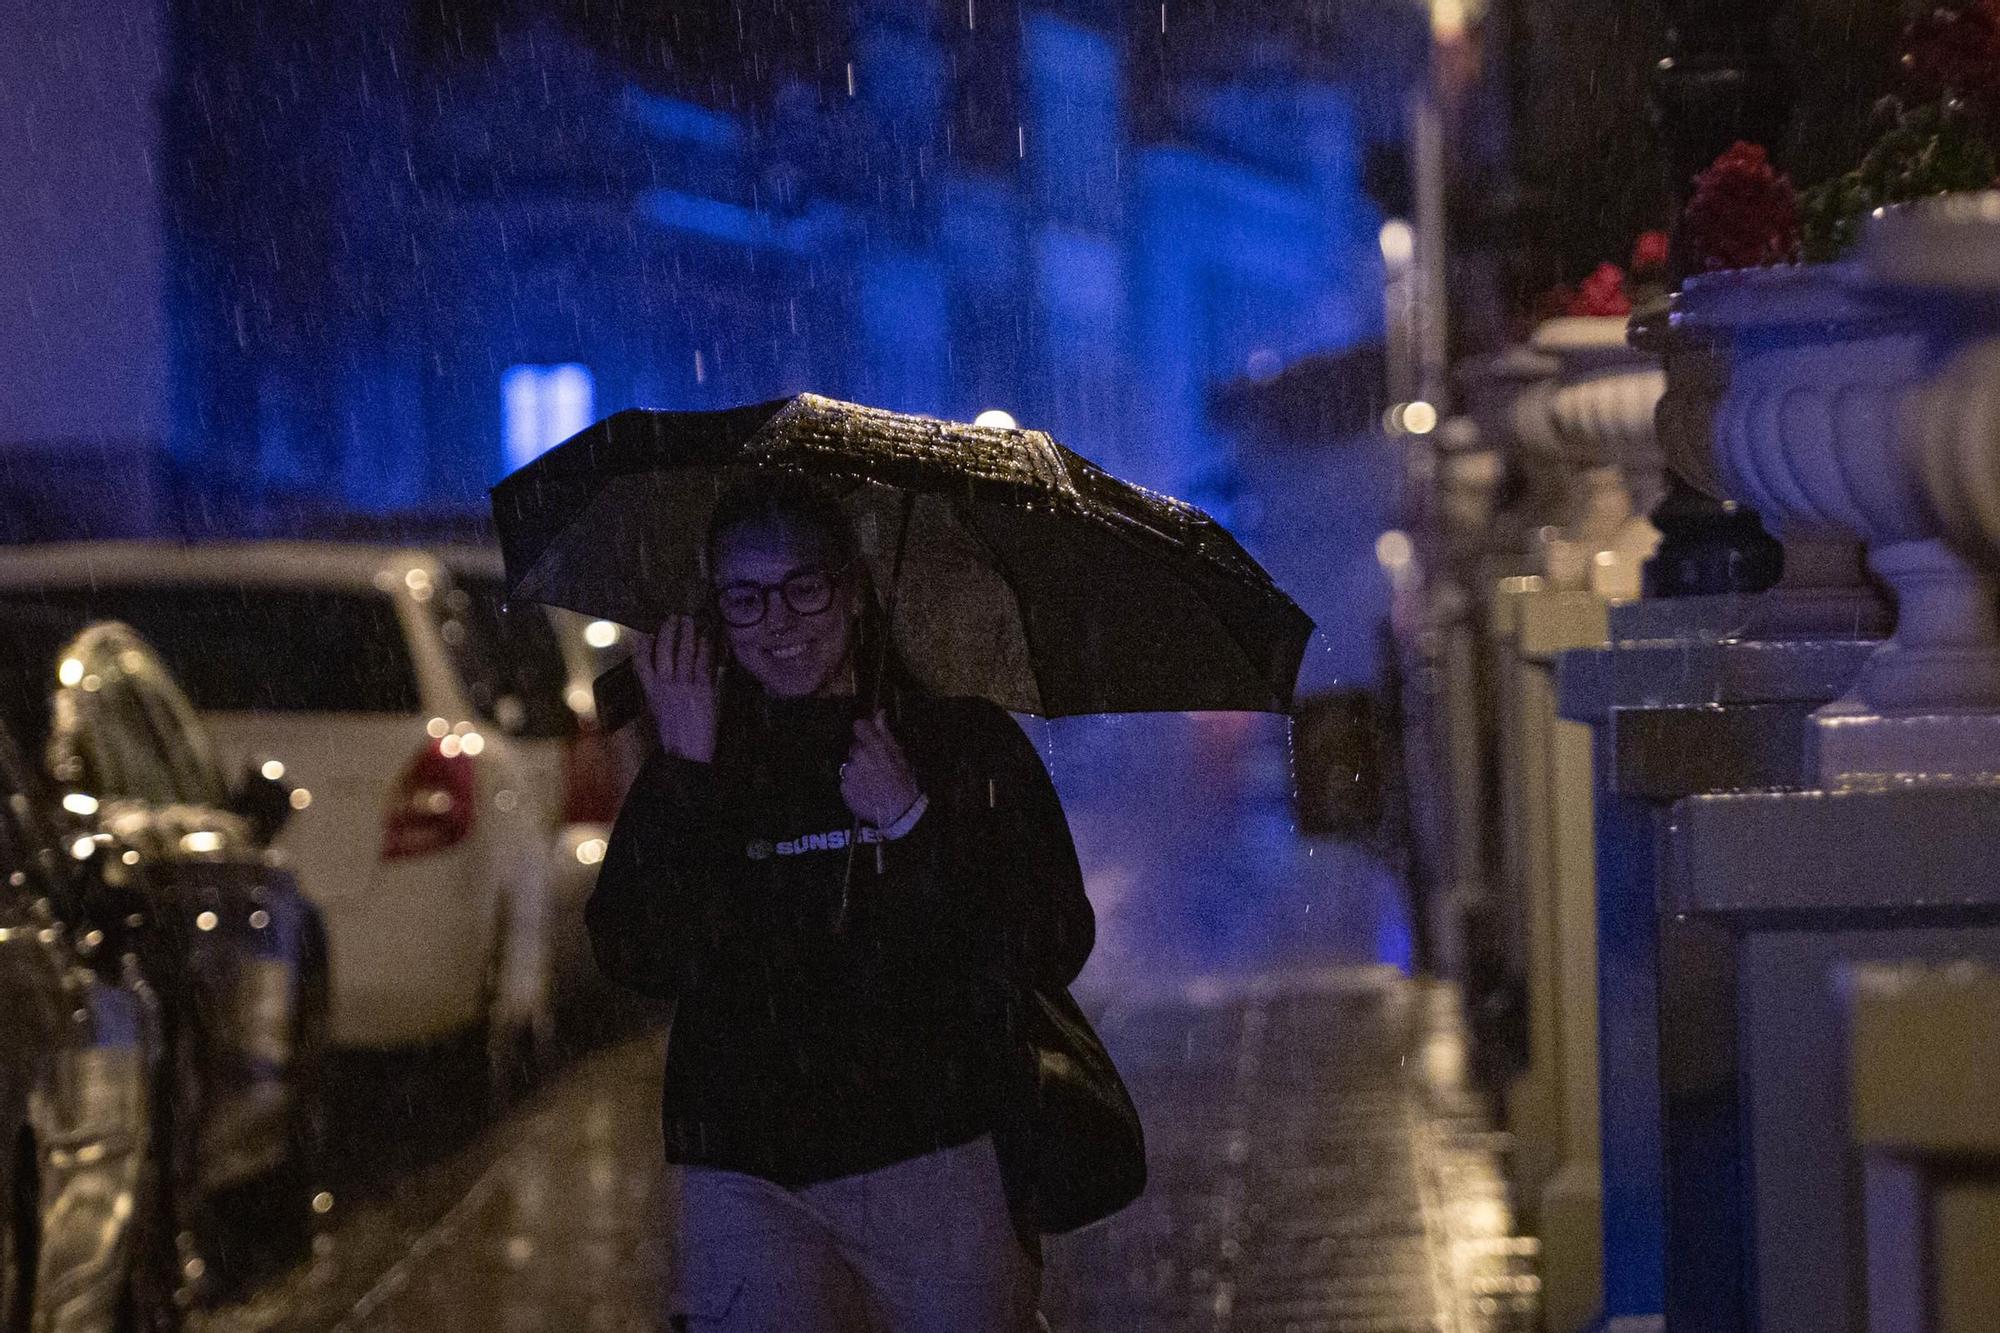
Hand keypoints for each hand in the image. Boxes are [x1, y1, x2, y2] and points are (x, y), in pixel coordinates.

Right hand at [633, 615, 719, 763]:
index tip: (646, 632)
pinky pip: (703, 663)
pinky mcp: (703, 689)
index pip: (641, 661)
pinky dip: (704, 649)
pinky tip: (705, 639)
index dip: (642, 644)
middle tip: (674, 617)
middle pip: (664, 650)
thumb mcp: (657, 709)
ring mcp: (684, 685)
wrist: (687, 751)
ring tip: (690, 621)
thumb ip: (657, 688)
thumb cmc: (672, 733)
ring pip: (684, 652)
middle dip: (668, 630)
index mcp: (650, 691)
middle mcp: (665, 684)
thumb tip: (659, 669)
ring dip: (687, 633)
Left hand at [840, 711, 922, 827]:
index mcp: (874, 747)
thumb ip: (885, 733)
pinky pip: (846, 780)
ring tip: (872, 781)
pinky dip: (854, 784)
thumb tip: (879, 712)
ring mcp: (849, 774)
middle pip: (854, 747)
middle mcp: (858, 757)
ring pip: (850, 764)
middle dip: (863, 753)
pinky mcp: (844, 788)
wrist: (899, 812)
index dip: (864, 730)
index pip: (859, 726)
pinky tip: (866, 790)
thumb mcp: (899, 755)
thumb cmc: (903, 782)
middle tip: (876, 766)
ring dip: (858, 769)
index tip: (869, 737)